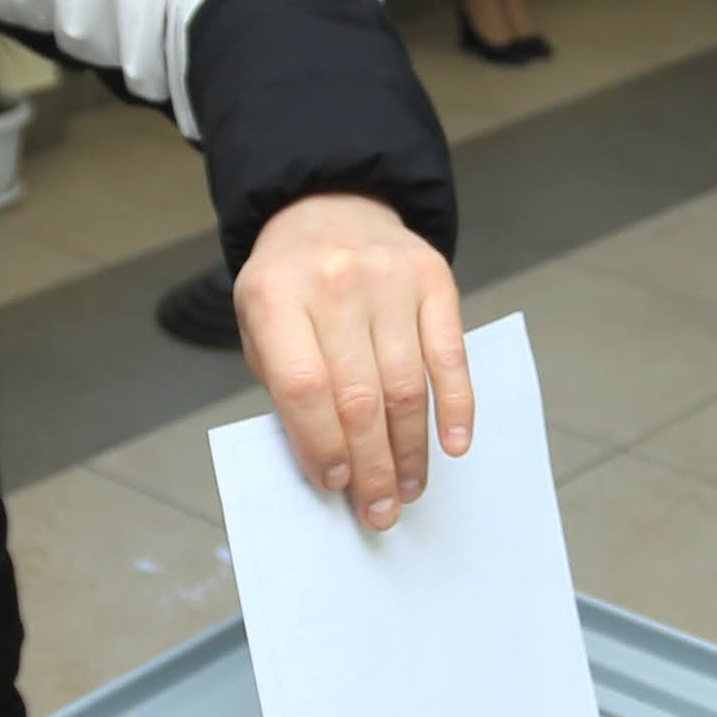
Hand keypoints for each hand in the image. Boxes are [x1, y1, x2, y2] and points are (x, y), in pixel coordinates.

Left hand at [237, 192, 474, 532]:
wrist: (327, 205)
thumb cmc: (289, 285)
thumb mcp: (259, 325)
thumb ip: (288, 387)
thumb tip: (333, 467)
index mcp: (275, 296)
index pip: (305, 387)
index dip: (322, 445)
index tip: (335, 486)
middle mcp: (334, 282)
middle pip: (360, 396)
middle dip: (372, 466)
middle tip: (379, 511)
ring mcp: (389, 278)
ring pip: (406, 385)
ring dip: (410, 450)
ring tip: (407, 489)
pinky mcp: (434, 279)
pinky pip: (450, 356)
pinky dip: (456, 407)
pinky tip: (453, 445)